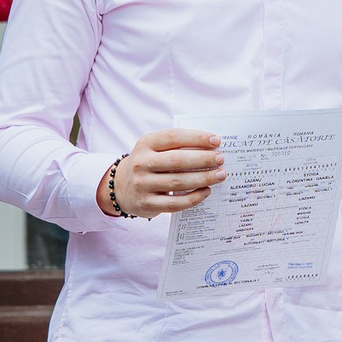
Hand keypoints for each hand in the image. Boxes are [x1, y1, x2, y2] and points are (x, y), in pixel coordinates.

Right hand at [105, 129, 225, 216]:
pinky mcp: (147, 204)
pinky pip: (175, 203)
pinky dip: (194, 198)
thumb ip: (177, 146)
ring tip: (220, 175)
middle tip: (221, 159)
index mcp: (145, 143)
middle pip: (177, 161)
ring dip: (203, 178)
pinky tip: (206, 191)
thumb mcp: (154, 148)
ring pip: (178, 182)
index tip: (216, 140)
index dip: (196, 138)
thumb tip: (211, 147)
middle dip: (203, 159)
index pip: (173, 137)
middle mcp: (141, 163)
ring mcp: (142, 184)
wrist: (121, 187)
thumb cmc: (148, 163)